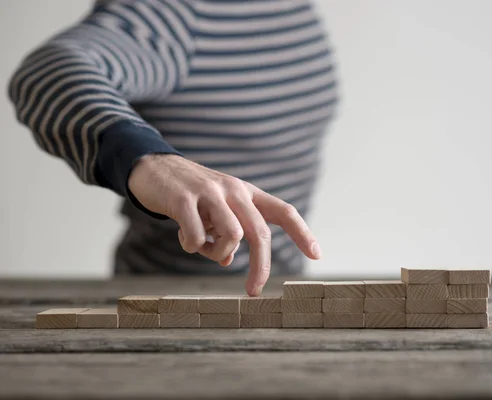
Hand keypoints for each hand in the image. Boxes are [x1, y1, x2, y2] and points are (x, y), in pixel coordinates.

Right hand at [127, 154, 321, 295]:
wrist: (154, 167)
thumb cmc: (192, 195)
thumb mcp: (217, 210)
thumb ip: (229, 232)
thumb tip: (228, 261)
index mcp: (247, 193)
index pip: (284, 211)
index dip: (303, 233)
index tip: (317, 255)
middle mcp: (234, 190)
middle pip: (260, 233)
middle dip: (260, 266)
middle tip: (254, 291)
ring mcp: (210, 193)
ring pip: (232, 236)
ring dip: (217, 252)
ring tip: (200, 246)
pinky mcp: (184, 199)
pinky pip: (197, 236)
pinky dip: (192, 246)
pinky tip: (184, 238)